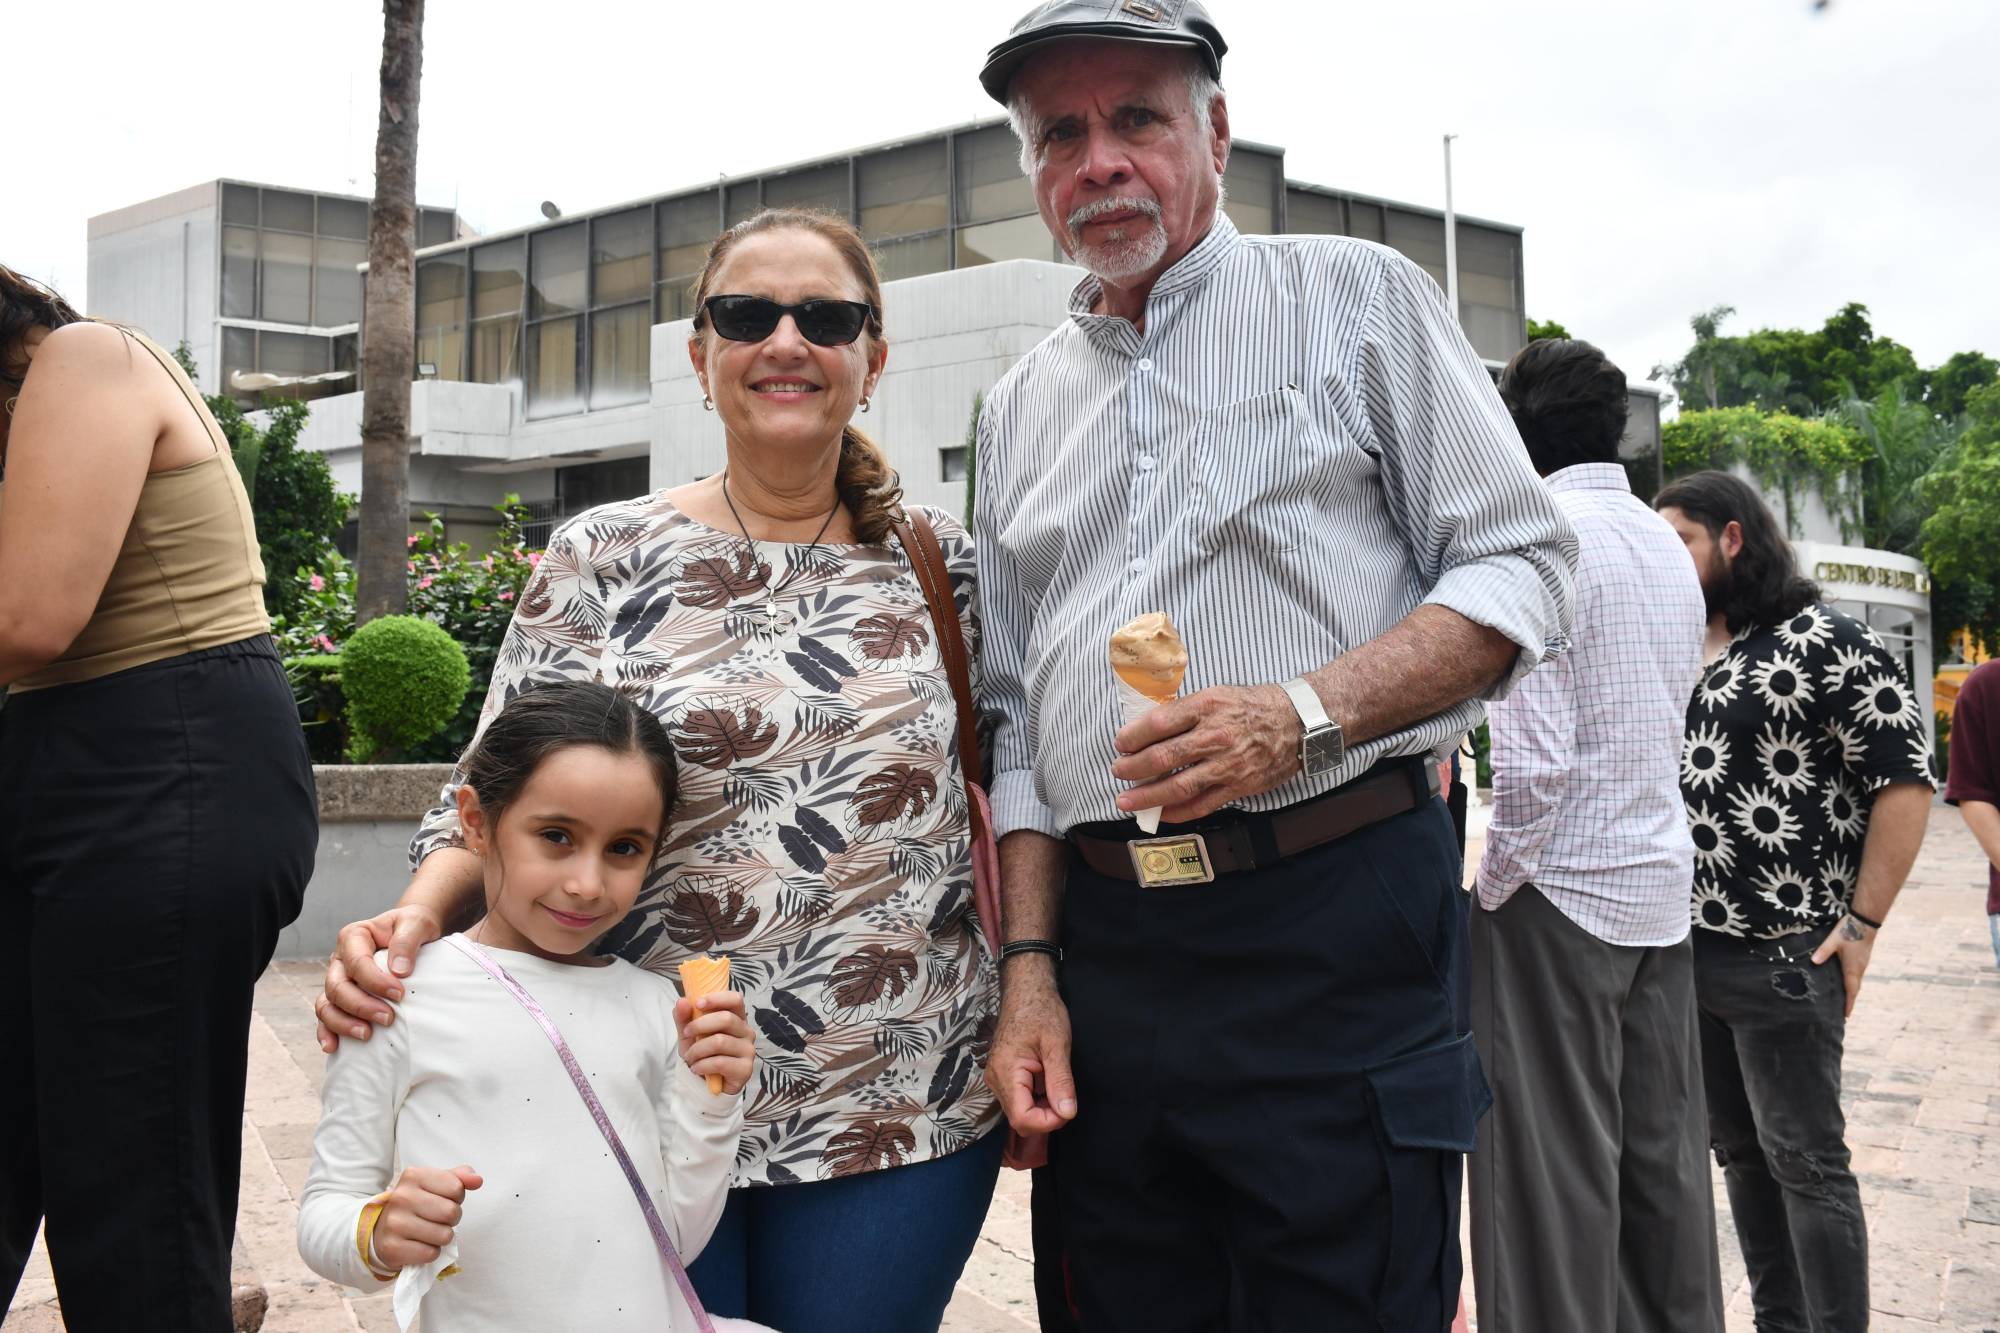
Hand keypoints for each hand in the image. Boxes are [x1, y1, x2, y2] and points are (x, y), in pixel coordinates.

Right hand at [315, 905, 445, 1052]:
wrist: (412, 932)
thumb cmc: (413, 926)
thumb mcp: (416, 924)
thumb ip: (407, 942)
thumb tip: (400, 971)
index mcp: (355, 936)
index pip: (357, 963)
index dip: (375, 982)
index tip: (399, 994)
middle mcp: (340, 959)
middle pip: (337, 987)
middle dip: (361, 1006)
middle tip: (388, 1019)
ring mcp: (338, 979)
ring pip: (327, 1004)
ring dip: (343, 1023)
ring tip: (367, 1035)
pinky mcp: (341, 997)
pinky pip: (326, 1016)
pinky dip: (327, 1032)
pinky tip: (333, 1047)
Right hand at [374, 1164, 482, 1271]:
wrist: (380, 1230)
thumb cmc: (415, 1205)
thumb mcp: (435, 1184)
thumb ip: (459, 1178)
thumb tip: (477, 1180)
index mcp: (413, 1176)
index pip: (456, 1188)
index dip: (456, 1198)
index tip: (442, 1200)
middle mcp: (401, 1197)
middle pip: (452, 1212)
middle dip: (451, 1219)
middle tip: (436, 1219)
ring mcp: (394, 1223)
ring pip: (444, 1235)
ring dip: (441, 1237)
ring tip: (427, 1232)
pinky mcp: (392, 1248)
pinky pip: (431, 1254)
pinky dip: (430, 1253)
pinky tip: (418, 1245)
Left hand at [676, 990, 754, 1095]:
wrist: (705, 1084)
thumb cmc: (701, 1054)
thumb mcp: (688, 1035)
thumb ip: (684, 1018)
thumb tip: (682, 1001)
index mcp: (736, 1018)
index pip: (735, 999)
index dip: (718, 998)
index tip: (698, 1003)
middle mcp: (746, 1032)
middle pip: (726, 1019)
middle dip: (700, 1025)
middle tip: (687, 1034)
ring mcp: (748, 1051)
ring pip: (720, 1042)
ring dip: (698, 1050)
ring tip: (690, 1058)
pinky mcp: (745, 1069)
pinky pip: (720, 1063)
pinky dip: (702, 1065)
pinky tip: (697, 1069)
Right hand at [983, 965, 1076, 1134]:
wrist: (1026, 989)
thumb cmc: (1041, 1011)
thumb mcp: (1057, 1045)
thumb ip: (1061, 1081)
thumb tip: (1067, 1113)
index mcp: (1006, 1072)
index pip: (1023, 1119)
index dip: (1048, 1122)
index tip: (1068, 1108)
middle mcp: (995, 1079)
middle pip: (1020, 1120)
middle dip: (1047, 1117)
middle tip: (1066, 1096)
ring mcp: (996, 1078)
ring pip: (1019, 1112)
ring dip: (1042, 1108)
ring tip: (1057, 1084)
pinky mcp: (1001, 1076)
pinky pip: (1018, 1100)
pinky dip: (1036, 1099)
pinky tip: (1047, 1081)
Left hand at [1110, 684, 1301, 822]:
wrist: (1297, 723)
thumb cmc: (1253, 706)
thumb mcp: (1218, 694)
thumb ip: (1185, 711)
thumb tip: (1147, 729)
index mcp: (1207, 706)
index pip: (1159, 723)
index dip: (1133, 736)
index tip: (1120, 743)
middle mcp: (1215, 735)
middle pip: (1163, 756)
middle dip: (1133, 768)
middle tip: (1118, 771)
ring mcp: (1227, 764)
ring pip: (1178, 785)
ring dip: (1147, 796)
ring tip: (1126, 800)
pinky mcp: (1238, 786)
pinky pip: (1201, 804)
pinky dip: (1176, 812)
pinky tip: (1160, 813)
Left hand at [1810, 914, 1877, 1017]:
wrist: (1865, 921)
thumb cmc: (1849, 931)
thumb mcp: (1833, 941)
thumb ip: (1823, 952)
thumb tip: (1814, 962)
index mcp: (1853, 968)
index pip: (1851, 990)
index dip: (1849, 1003)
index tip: (1846, 1016)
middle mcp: (1860, 969)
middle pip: (1855, 989)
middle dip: (1850, 1001)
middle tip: (1844, 1013)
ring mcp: (1863, 964)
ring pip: (1856, 982)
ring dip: (1851, 992)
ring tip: (1844, 1000)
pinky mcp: (1863, 959)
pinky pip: (1857, 975)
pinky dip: (1852, 983)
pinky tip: (1845, 982)